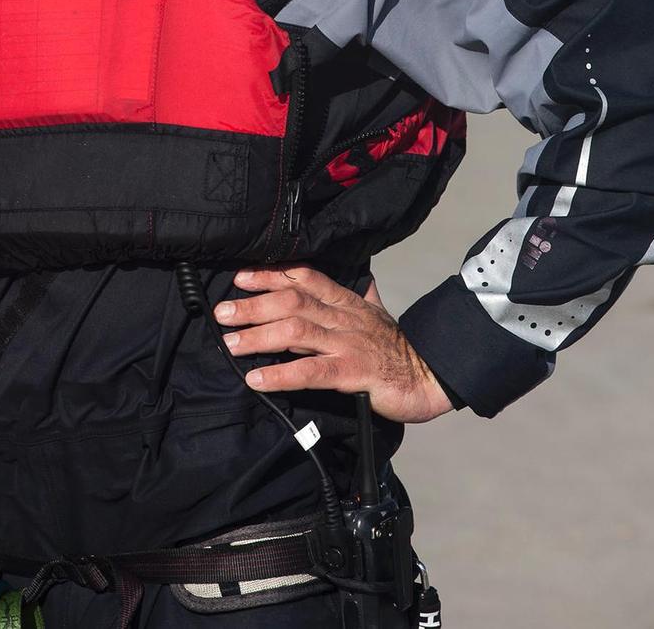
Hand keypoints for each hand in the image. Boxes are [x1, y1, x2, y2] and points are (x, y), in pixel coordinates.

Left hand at [213, 266, 452, 423]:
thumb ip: (363, 298)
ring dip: (259, 336)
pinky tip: (258, 379)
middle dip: (254, 305)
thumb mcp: (376, 315)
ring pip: (297, 331)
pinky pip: (311, 372)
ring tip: (230, 344)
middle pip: (292, 301)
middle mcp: (343, 317)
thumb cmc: (399, 350)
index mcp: (347, 302)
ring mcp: (348, 343)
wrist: (431, 377)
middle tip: (223, 312)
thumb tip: (362, 279)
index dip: (271, 274)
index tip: (240, 277)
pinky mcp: (353, 372)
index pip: (304, 278)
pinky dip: (281, 375)